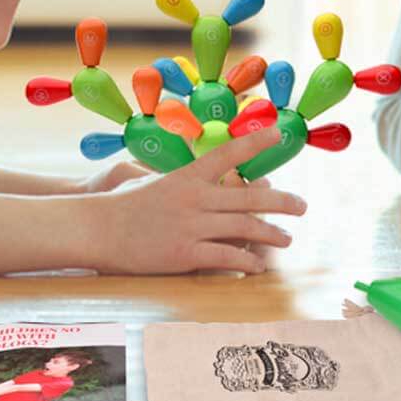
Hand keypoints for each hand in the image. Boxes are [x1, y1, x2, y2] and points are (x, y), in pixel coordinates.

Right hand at [90, 125, 305, 274]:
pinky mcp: (185, 253)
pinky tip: (260, 267)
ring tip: (287, 239)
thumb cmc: (126, 204)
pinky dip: (247, 262)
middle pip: (249, 198)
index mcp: (189, 175)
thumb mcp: (158, 182)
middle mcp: (195, 197)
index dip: (256, 143)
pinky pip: (226, 257)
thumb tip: (218, 184)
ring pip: (245, 228)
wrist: (98, 229)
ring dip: (272, 235)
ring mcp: (191, 225)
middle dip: (282, 202)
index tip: (280, 133)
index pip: (229, 154)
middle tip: (303, 206)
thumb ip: (189, 183)